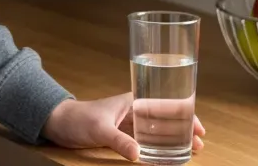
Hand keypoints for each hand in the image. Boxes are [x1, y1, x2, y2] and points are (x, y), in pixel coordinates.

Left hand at [41, 94, 205, 160]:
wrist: (58, 123)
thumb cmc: (78, 118)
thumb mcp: (100, 129)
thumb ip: (119, 141)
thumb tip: (139, 154)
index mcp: (132, 101)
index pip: (165, 104)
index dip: (184, 114)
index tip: (198, 128)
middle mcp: (134, 110)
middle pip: (165, 118)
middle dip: (183, 129)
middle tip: (199, 145)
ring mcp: (128, 124)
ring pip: (157, 131)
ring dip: (173, 140)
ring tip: (189, 151)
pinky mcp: (122, 135)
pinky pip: (145, 141)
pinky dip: (157, 148)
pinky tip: (165, 157)